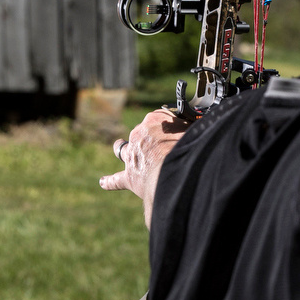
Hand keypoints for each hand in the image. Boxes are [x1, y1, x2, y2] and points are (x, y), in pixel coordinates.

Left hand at [99, 109, 189, 226]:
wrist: (179, 172)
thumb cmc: (189, 149)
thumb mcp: (195, 130)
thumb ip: (191, 127)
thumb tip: (195, 127)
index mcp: (155, 120)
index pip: (160, 117)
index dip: (168, 125)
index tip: (176, 129)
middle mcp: (139, 135)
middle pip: (141, 132)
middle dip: (150, 138)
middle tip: (165, 147)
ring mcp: (132, 156)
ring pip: (122, 149)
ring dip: (124, 150)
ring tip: (122, 150)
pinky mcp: (130, 177)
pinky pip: (116, 180)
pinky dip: (110, 181)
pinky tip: (103, 182)